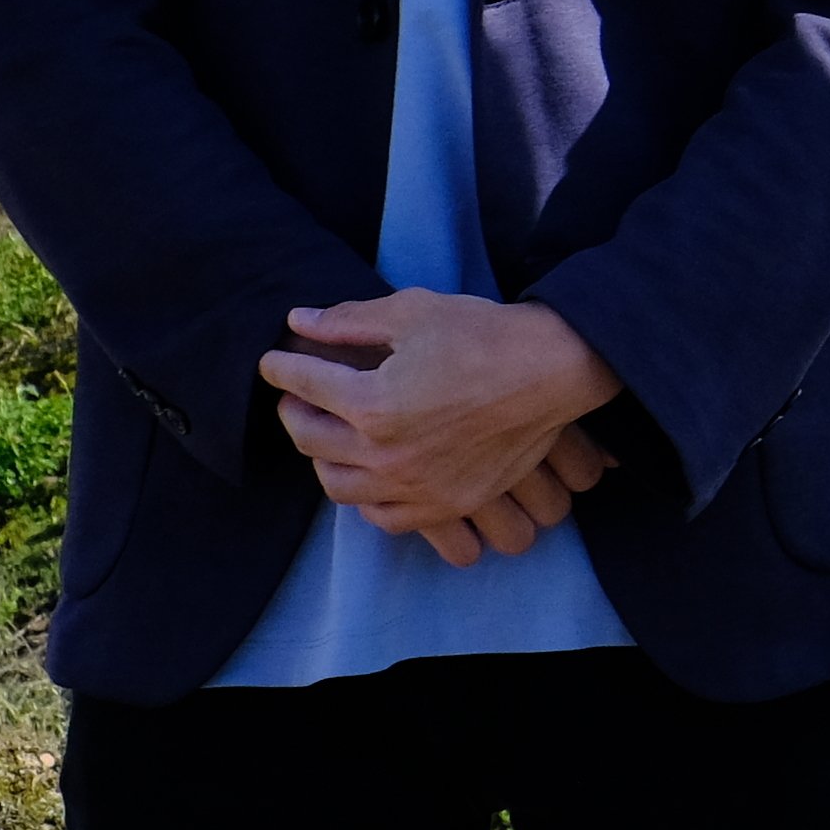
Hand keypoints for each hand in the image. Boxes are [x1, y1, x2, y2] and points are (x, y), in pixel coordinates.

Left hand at [264, 295, 624, 559]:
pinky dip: (364, 498)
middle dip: (292, 410)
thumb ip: (349, 320)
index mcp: (371, 402)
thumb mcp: (414, 312)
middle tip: (296, 396)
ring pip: (336, 485)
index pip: (303, 383)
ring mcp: (414, 486)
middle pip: (309, 438)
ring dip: (321, 457)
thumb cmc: (486, 335)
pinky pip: (383, 516)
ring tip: (326, 436)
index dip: (281, 366)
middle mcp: (384, 453)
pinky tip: (367, 475)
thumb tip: (299, 321)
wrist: (555, 369)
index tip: (274, 360)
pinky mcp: (445, 502)